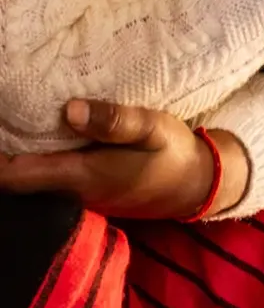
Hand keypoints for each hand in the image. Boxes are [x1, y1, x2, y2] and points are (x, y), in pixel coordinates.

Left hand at [0, 101, 249, 219]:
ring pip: (26, 181)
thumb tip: (70, 109)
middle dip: (1, 150)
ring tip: (11, 119)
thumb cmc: (175, 155)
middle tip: (2, 113)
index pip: (13, 175)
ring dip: (14, 154)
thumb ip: (115, 121)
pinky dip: (31, 159)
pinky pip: (43, 179)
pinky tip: (35, 135)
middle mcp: (70, 193)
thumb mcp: (154, 128)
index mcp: (82, 175)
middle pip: (13, 180)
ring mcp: (75, 197)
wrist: (198, 187)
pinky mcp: (82, 194)